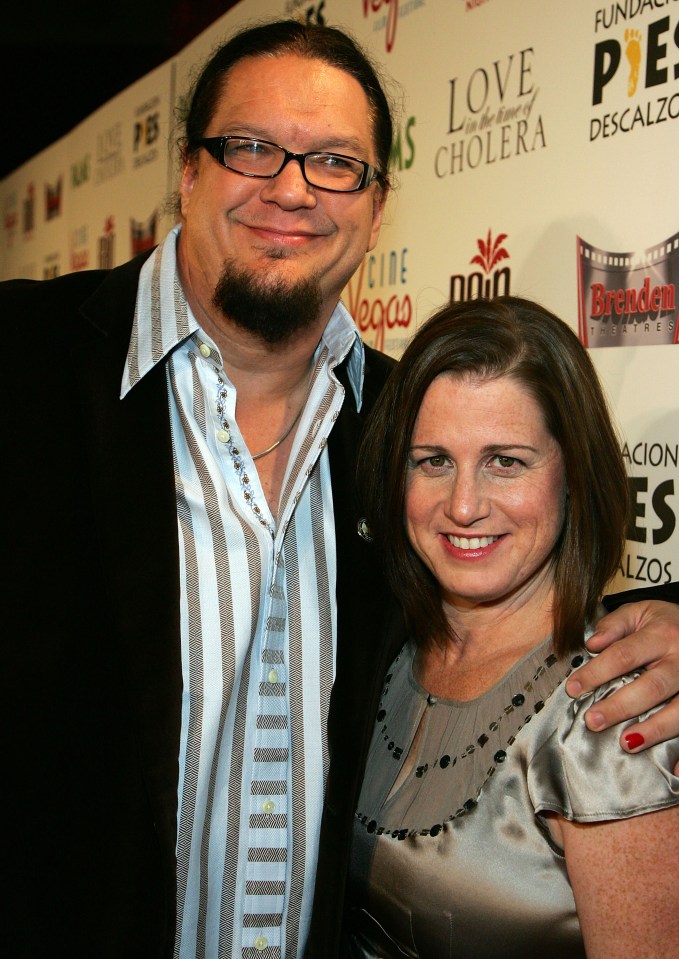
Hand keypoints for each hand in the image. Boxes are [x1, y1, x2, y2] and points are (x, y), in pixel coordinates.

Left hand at [565, 600, 678, 774]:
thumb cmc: (665, 623)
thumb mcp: (640, 612)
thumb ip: (614, 625)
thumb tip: (592, 644)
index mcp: (660, 635)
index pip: (622, 655)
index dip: (596, 673)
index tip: (573, 689)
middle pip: (651, 686)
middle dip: (620, 706)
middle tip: (593, 721)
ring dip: (654, 729)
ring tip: (627, 743)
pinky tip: (674, 767)